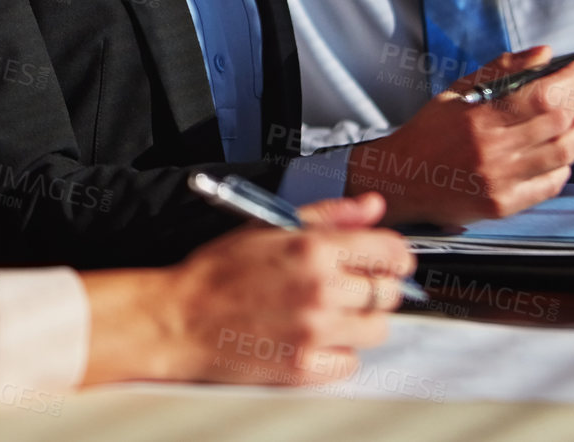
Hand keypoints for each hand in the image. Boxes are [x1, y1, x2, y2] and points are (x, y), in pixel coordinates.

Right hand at [79, 193, 412, 386]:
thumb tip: (372, 206)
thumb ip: (329, 214)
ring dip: (360, 321)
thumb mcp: (269, 226)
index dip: (394, 255)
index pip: (391, 252)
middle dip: (374, 287)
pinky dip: (338, 353)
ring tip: (327, 313)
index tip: (387, 261)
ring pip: (377, 330)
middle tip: (346, 287)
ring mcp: (314, 332)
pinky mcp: (305, 368)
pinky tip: (313, 338)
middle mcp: (320, 290)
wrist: (179, 319)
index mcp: (313, 248)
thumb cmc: (217, 272)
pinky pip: (350, 363)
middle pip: (388, 292)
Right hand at [344, 47, 573, 225]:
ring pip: (562, 154)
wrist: (400, 179)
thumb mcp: (457, 93)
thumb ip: (500, 71)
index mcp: (478, 118)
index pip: (541, 95)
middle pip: (557, 122)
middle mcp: (492, 151)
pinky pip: (550, 185)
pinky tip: (558, 156)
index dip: (568, 80)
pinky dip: (563, 167)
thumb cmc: (427, 133)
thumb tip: (542, 54)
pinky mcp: (503, 205)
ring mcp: (500, 181)